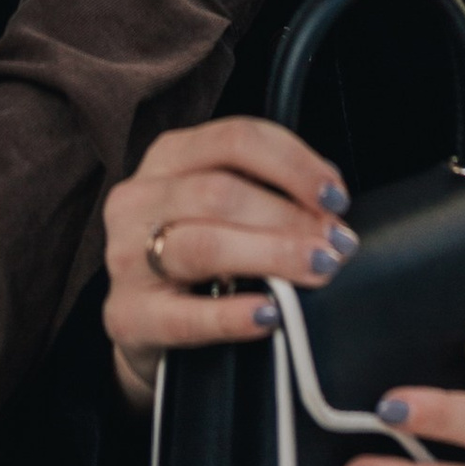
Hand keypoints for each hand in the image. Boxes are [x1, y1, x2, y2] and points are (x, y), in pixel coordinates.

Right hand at [102, 116, 355, 408]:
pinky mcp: (130, 317)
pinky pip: (186, 317)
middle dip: (290, 216)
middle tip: (337, 244)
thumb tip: (329, 198)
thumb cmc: (198, 257)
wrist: (146, 325)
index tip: (336, 196)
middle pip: (220, 192)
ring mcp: (127, 259)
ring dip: (274, 254)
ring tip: (319, 268)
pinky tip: (269, 315)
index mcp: (168, 158)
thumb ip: (264, 190)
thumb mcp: (219, 208)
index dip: (293, 164)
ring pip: (205, 245)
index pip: (234, 140)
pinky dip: (233, 315)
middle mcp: (138, 200)